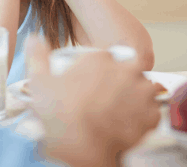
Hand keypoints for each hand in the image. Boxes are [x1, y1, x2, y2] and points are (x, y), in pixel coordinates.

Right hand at [25, 37, 160, 166]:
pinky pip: (153, 112)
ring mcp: (141, 91)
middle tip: (108, 100)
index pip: (106, 58)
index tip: (93, 84)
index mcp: (102, 59)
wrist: (81, 147)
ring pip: (144, 88)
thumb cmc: (62, 117)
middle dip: (122, 82)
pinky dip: (144, 118)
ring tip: (122, 112)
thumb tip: (33, 38)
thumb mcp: (40, 83)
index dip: (100, 72)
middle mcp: (126, 70)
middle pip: (129, 70)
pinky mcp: (151, 114)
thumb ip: (37, 56)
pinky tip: (130, 124)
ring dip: (136, 97)